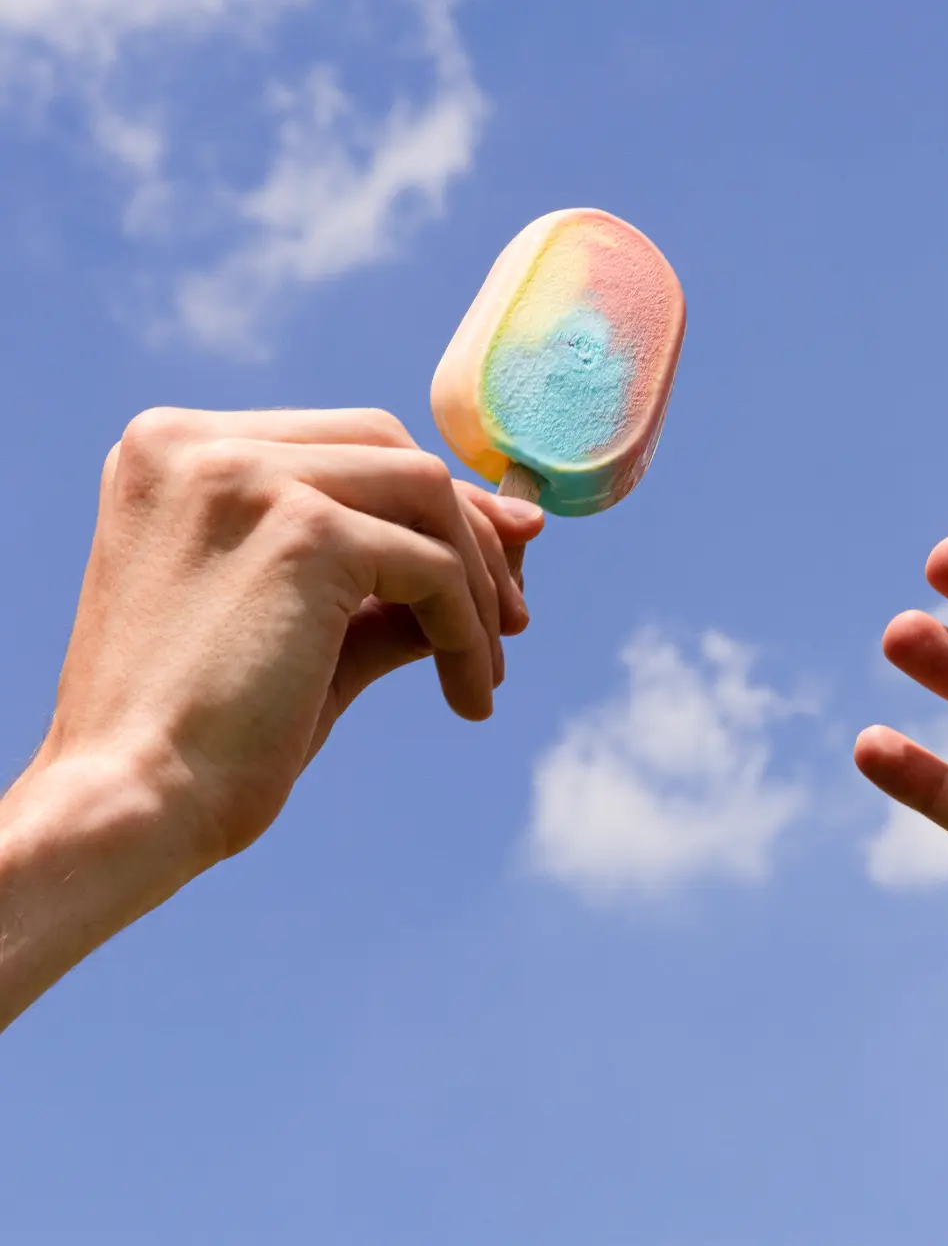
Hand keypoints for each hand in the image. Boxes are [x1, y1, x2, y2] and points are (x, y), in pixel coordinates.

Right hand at [40, 406, 543, 871]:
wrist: (134, 805)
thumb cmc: (203, 733)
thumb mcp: (302, 625)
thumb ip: (386, 575)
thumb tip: (509, 544)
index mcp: (175, 451)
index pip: (344, 440)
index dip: (432, 499)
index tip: (500, 558)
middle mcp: (200, 443)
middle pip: (391, 447)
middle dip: (470, 526)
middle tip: (516, 615)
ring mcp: (249, 477)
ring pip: (426, 494)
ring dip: (479, 583)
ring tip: (490, 666)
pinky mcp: (303, 532)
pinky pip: (433, 568)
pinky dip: (467, 630)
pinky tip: (469, 696)